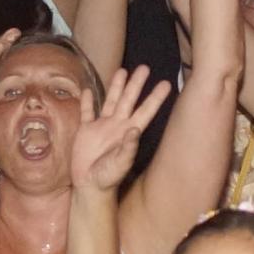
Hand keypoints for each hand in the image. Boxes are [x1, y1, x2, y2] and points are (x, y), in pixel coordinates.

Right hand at [74, 64, 170, 191]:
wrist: (89, 186)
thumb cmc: (108, 178)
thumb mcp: (120, 164)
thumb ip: (127, 148)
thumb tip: (133, 129)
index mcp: (129, 132)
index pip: (145, 111)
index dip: (155, 98)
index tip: (166, 84)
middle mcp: (117, 126)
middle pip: (129, 100)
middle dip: (136, 84)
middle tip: (145, 67)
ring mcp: (101, 127)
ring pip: (110, 101)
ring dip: (115, 87)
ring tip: (122, 70)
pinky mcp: (86, 131)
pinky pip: (87, 112)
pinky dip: (87, 101)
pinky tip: (87, 89)